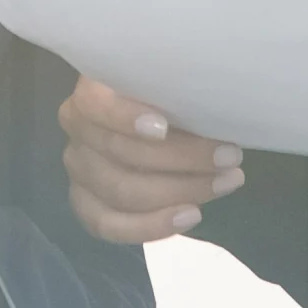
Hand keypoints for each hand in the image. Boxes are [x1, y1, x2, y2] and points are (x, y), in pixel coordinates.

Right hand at [57, 75, 245, 243]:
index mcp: (92, 90)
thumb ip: (176, 90)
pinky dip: (152, 226)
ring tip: (224, 182)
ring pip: (121, 191)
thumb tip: (211, 107)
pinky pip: (110, 225)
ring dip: (180, 190)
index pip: (94, 105)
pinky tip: (190, 215)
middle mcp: (77, 128)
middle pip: (119, 152)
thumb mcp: (170, 81)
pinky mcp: (86, 203)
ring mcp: (78, 169)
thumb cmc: (167, 94)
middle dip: (182, 158)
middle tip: (230, 157)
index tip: (164, 127)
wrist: (152, 122)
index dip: (124, 117)